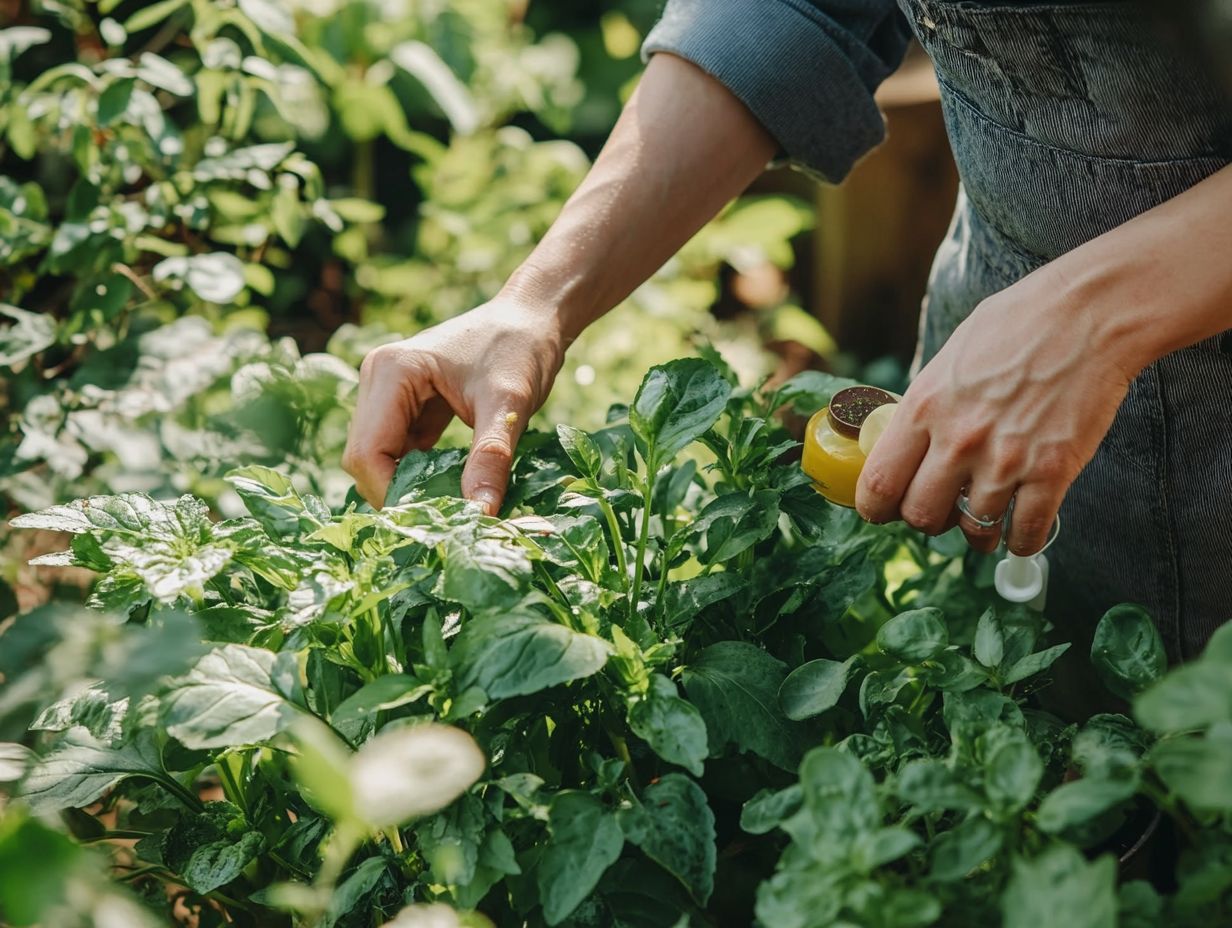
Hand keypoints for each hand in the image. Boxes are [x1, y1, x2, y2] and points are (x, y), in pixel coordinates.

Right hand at [342, 299, 564, 511]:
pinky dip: (422, 475)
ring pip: (380, 459)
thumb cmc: (522, 349)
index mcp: (391, 372)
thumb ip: (491, 457)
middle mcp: (377, 379)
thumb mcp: (509, 405)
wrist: (535, 317)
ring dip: (411, 487)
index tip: (438, 520)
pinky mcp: (406, 405)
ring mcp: (388, 392)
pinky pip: (401, 451)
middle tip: (449, 519)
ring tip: (453, 507)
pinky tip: (454, 488)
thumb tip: (480, 514)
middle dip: (401, 494)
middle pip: (366, 458)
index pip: (366, 453)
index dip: (392, 494)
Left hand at [854, 263, 1134, 554]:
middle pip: (921, 516)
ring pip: (975, 529)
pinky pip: (1027, 533)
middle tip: (942, 509)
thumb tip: (903, 442)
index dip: (876, 508)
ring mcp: (1006, 460)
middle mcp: (958, 440)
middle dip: (928, 519)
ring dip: (978, 530)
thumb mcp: (949, 358)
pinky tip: (1021, 529)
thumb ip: (924, 406)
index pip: (879, 484)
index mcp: (923, 407)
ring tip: (986, 516)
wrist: (1090, 314)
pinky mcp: (1053, 471)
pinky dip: (1021, 541)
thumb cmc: (1018, 324)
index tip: (885, 510)